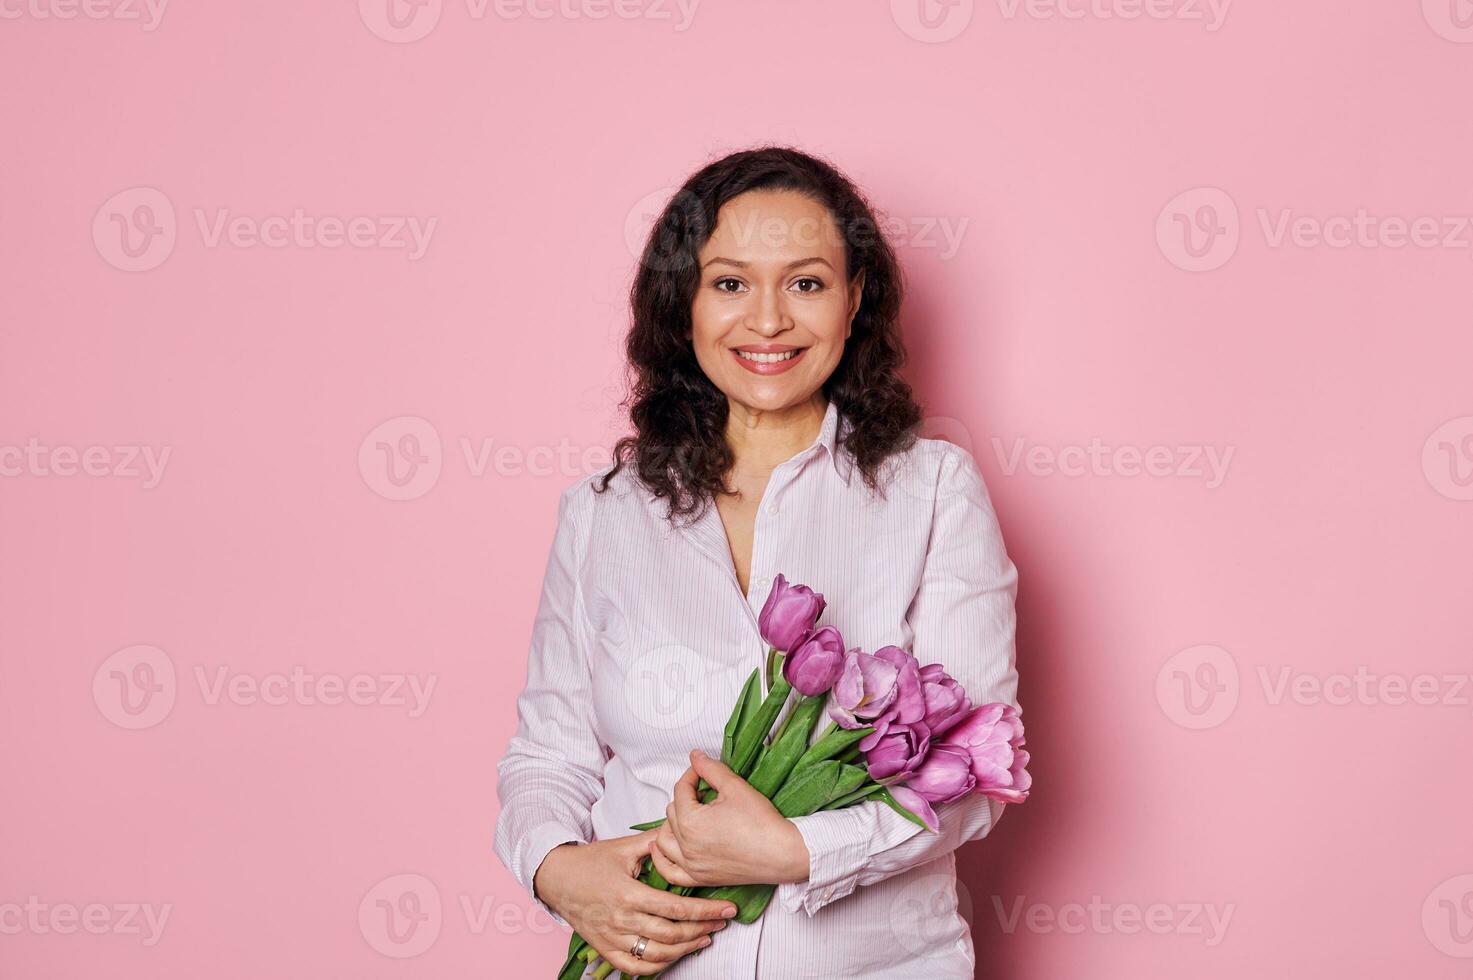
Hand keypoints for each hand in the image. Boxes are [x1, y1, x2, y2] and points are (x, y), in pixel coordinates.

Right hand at [533, 830, 736, 974]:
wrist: (557, 878)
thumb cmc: (590, 861)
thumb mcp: (623, 847)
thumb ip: (653, 844)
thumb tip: (680, 834)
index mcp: (628, 894)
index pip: (676, 908)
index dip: (705, 911)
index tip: (726, 909)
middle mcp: (622, 920)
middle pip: (671, 934)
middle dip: (702, 929)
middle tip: (721, 922)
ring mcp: (612, 938)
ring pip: (657, 955)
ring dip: (685, 950)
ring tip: (704, 938)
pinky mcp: (605, 949)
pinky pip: (634, 968)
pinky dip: (657, 967)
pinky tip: (674, 956)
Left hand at [650, 749, 811, 887]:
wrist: (781, 853)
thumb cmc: (761, 822)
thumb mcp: (734, 786)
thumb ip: (710, 769)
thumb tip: (695, 756)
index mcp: (690, 821)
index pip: (681, 790)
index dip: (692, 775)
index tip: (703, 771)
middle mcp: (685, 846)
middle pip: (671, 813)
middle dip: (685, 798)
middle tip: (706, 792)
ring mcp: (692, 865)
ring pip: (664, 841)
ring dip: (670, 825)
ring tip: (686, 815)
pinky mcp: (701, 878)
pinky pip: (670, 872)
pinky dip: (662, 860)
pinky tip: (662, 848)